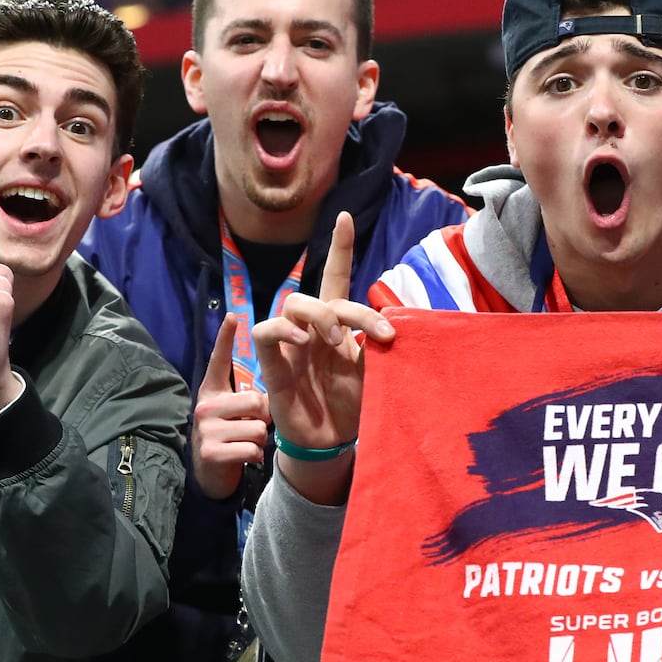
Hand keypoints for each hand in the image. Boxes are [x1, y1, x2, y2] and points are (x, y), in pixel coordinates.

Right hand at [193, 313, 272, 498]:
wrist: (209, 473)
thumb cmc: (227, 435)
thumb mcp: (230, 411)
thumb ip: (244, 396)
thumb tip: (266, 394)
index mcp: (211, 391)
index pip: (218, 360)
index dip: (225, 338)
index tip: (233, 316)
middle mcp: (205, 405)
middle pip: (257, 401)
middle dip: (263, 418)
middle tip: (249, 427)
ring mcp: (206, 429)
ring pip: (259, 428)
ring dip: (259, 440)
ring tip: (245, 442)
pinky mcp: (211, 451)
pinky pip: (253, 448)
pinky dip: (255, 456)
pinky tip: (242, 456)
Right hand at [253, 213, 392, 504]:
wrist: (330, 443)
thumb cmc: (350, 406)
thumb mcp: (373, 374)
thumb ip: (376, 347)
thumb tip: (396, 328)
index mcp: (337, 326)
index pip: (336, 279)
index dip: (339, 248)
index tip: (344, 218)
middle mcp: (312, 329)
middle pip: (320, 294)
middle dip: (352, 309)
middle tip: (378, 336)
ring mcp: (290, 344)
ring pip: (294, 303)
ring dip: (320, 316)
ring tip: (336, 341)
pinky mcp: (271, 363)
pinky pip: (266, 331)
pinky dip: (283, 329)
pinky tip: (303, 342)